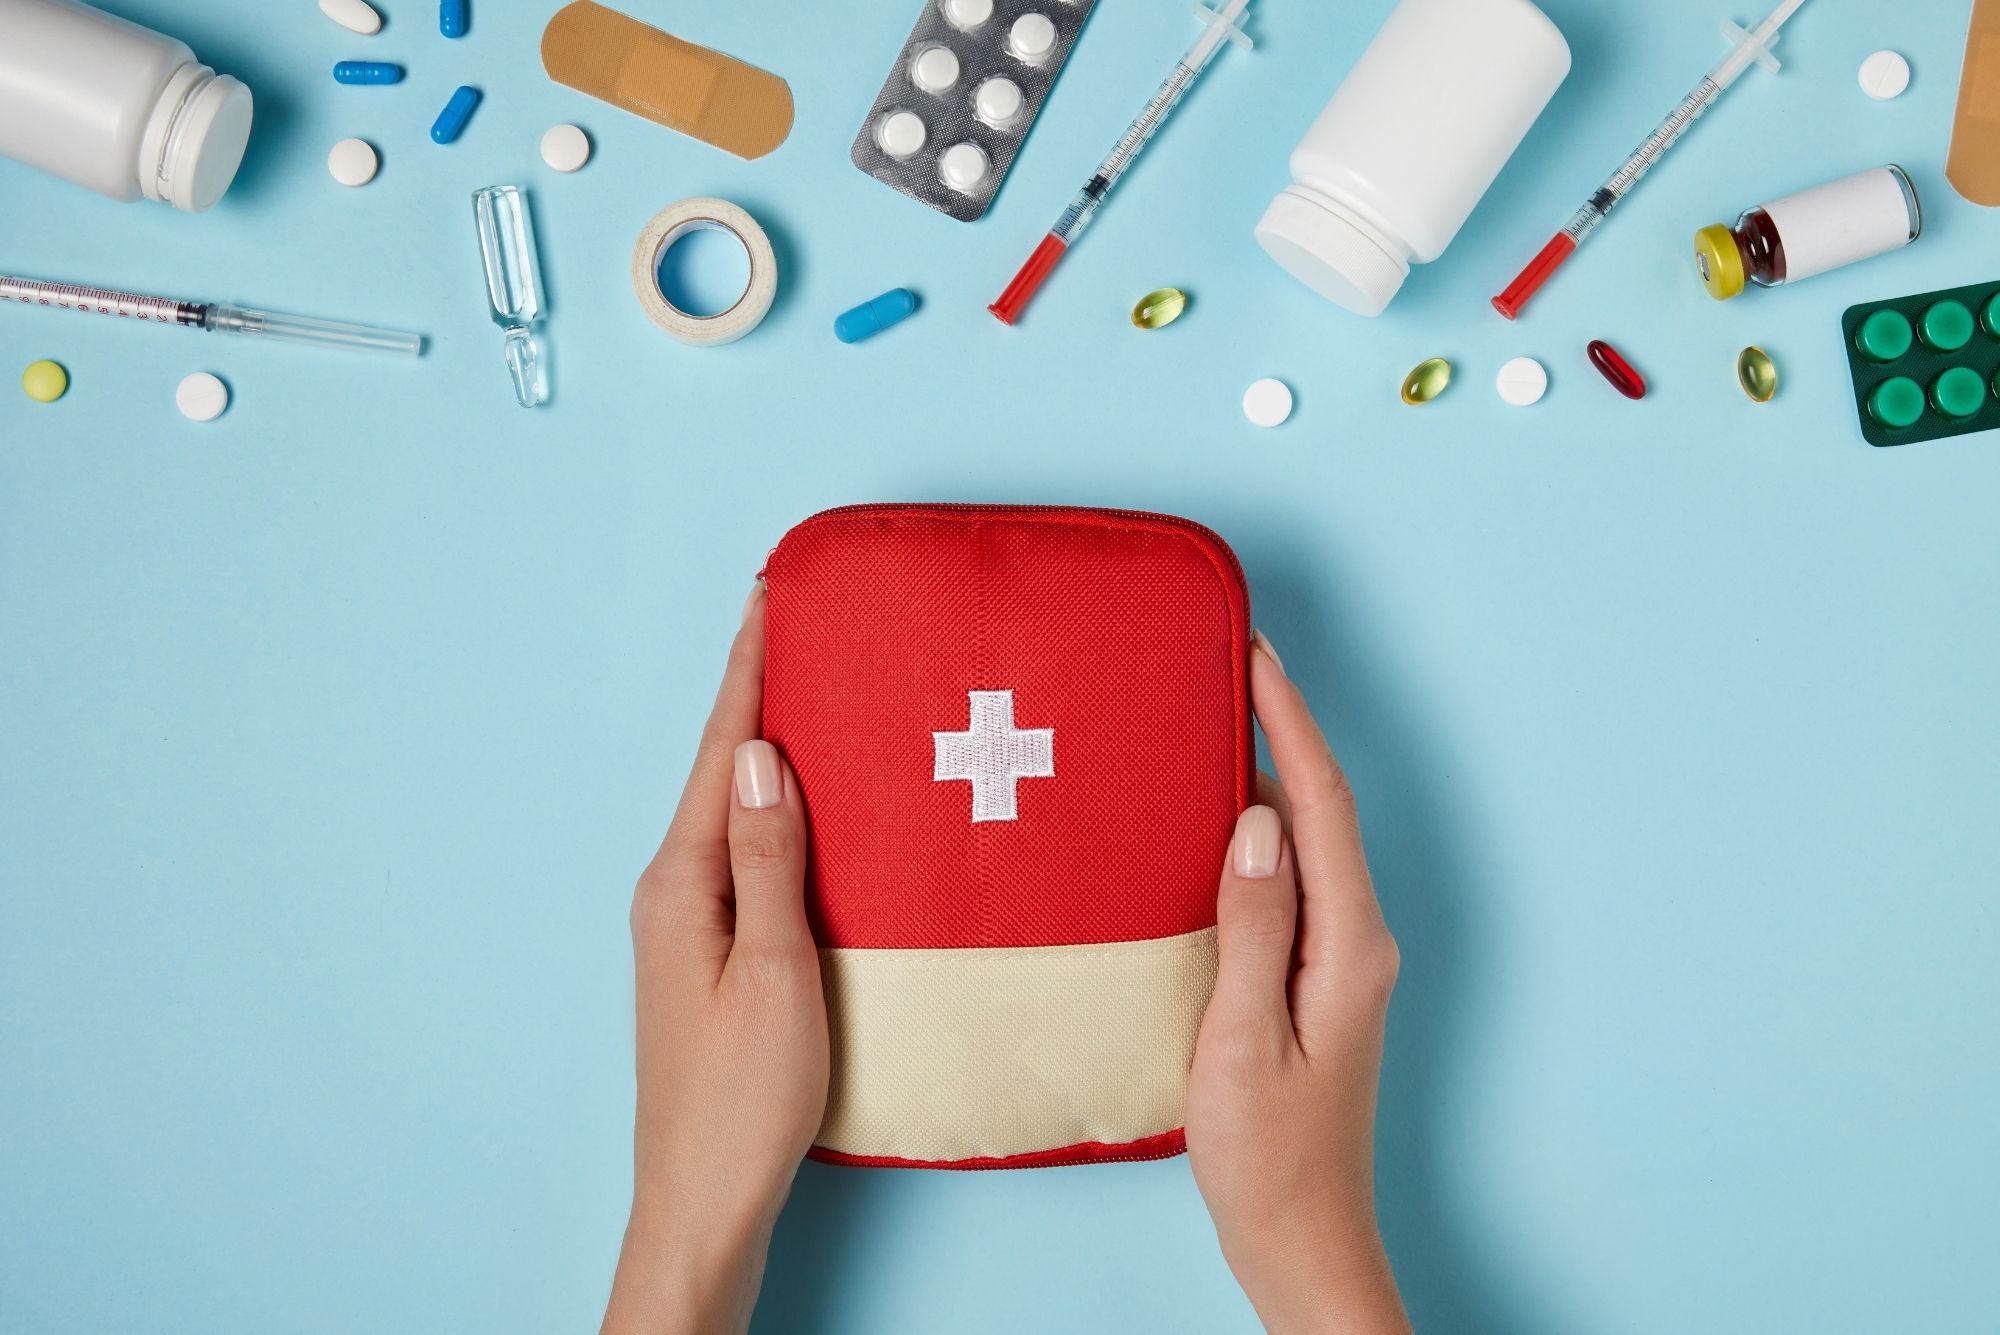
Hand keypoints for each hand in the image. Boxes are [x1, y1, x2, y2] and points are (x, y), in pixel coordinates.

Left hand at [603, 585, 828, 1334]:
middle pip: (720, 769)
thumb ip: (769, 860)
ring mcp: (684, 923)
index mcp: (682, 883)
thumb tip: (765, 756)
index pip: (724, 752)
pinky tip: (804, 803)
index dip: (749, 671)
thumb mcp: (776, 972)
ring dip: (767, 748)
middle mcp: (672, 890)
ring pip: (731, 810)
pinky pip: (741, 853)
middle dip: (757, 692)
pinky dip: (773, 810)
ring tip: (808, 688)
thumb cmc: (745, 1099)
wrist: (702, 1199)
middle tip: (795, 620)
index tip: (767, 595)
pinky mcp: (706, 952)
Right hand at [1186, 634, 1409, 1334]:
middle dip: (1280, 727)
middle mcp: (1356, 939)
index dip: (1289, 720)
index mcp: (1348, 944)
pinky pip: (1289, 879)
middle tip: (1222, 665)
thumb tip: (1256, 820)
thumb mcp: (1244, 1039)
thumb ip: (1252, 926)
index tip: (1254, 653)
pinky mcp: (1315, 976)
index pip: (1320, 803)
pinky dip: (1255, 832)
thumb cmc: (1268, 1155)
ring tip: (1211, 720)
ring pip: (1306, 840)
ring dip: (1267, 775)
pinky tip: (1213, 822)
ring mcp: (1340, 958)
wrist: (1302, 1238)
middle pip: (1320, 809)